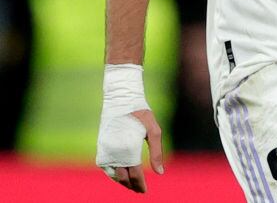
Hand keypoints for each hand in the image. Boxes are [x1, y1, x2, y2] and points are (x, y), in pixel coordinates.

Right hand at [97, 64, 164, 192]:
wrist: (120, 100)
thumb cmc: (141, 114)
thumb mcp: (154, 131)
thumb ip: (157, 153)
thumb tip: (160, 173)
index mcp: (129, 149)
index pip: (135, 174)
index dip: (140, 184)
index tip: (144, 191)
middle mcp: (115, 153)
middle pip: (123, 177)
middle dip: (131, 185)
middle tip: (139, 190)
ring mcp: (105, 151)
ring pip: (113, 174)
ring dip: (122, 181)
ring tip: (131, 185)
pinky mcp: (101, 148)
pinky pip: (106, 167)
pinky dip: (113, 174)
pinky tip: (121, 174)